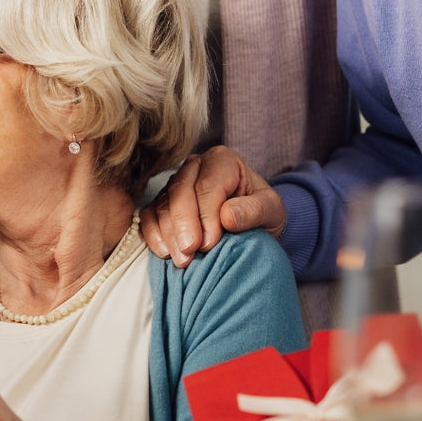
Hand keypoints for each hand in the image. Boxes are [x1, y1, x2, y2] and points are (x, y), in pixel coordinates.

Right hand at [140, 146, 285, 267]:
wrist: (250, 223)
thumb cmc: (260, 213)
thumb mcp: (272, 211)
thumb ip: (255, 211)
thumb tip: (228, 216)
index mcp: (222, 160)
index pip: (206, 186)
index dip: (205, 215)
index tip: (209, 244)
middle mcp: (194, 166)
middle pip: (180, 191)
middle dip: (183, 224)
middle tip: (189, 253)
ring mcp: (175, 183)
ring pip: (162, 204)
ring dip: (169, 233)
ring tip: (181, 260)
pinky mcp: (162, 202)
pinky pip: (149, 215)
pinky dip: (153, 234)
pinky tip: (164, 252)